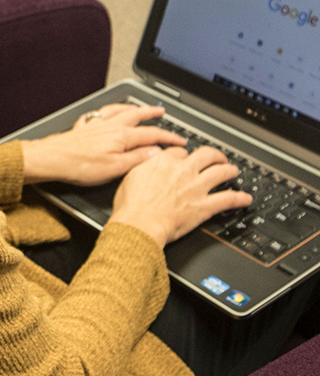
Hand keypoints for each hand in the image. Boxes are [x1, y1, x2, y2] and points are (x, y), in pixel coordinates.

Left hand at [22, 104, 185, 186]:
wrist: (52, 158)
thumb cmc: (80, 165)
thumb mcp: (115, 168)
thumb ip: (137, 158)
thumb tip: (157, 153)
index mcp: (121, 136)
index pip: (151, 134)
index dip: (169, 137)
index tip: (180, 140)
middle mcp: (110, 126)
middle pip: (135, 115)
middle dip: (151, 112)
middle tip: (162, 110)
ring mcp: (96, 125)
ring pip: (118, 111)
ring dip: (131, 107)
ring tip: (139, 107)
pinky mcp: (83, 127)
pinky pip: (100, 113)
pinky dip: (108, 110)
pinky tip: (107, 113)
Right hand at [111, 146, 251, 247]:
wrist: (139, 224)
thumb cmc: (131, 205)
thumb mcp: (129, 175)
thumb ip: (143, 164)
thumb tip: (147, 159)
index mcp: (163, 162)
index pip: (180, 151)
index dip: (184, 154)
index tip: (185, 158)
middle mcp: (183, 171)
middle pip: (206, 154)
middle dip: (214, 155)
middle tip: (217, 158)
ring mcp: (196, 188)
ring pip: (221, 172)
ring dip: (230, 170)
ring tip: (233, 171)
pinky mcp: (204, 206)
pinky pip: (228, 199)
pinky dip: (240, 198)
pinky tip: (246, 198)